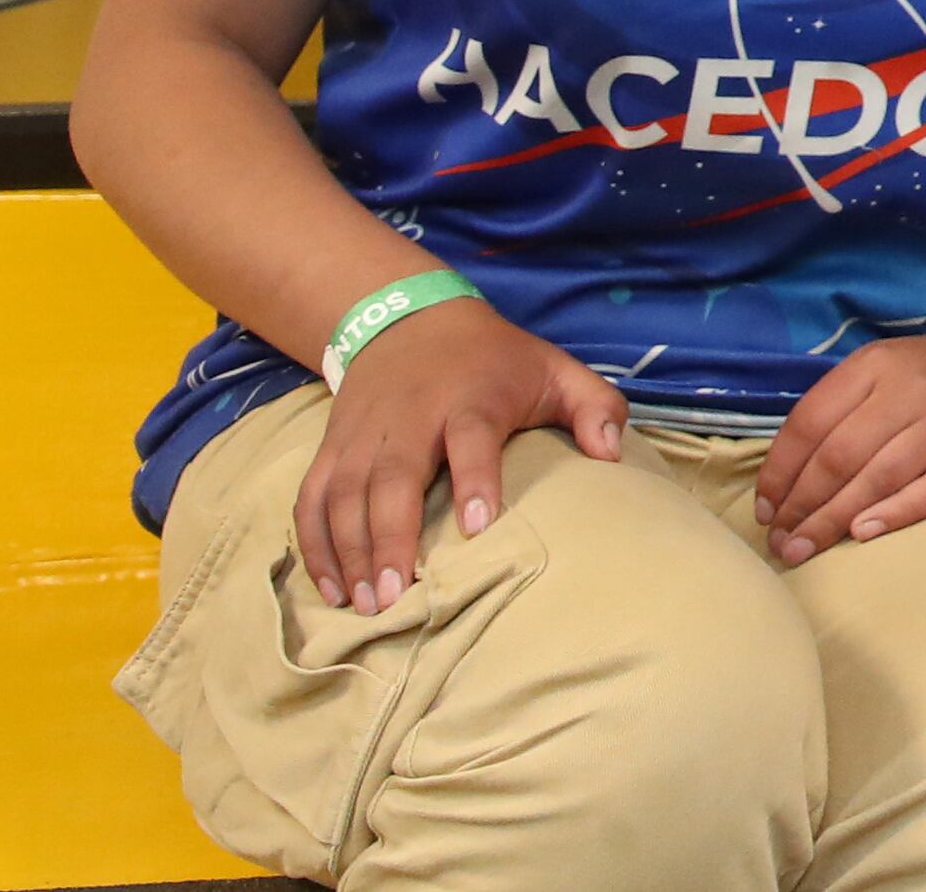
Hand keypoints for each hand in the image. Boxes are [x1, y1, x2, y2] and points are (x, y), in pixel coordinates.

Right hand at [293, 296, 627, 613]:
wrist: (410, 320)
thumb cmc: (495, 360)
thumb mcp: (555, 369)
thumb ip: (596, 406)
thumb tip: (614, 454)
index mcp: (471, 398)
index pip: (472, 436)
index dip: (475, 478)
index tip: (478, 527)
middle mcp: (411, 416)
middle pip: (393, 476)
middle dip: (390, 537)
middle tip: (397, 597)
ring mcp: (364, 433)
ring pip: (344, 493)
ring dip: (349, 551)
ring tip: (365, 605)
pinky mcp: (332, 446)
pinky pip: (311, 498)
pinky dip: (315, 543)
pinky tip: (331, 586)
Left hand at [752, 312, 925, 560]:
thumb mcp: (882, 368)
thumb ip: (838, 410)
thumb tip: (784, 477)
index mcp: (876, 364)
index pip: (811, 420)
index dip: (780, 470)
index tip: (765, 509)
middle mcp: (911, 389)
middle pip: (840, 455)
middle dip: (801, 505)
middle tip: (780, 543)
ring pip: (879, 477)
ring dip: (833, 519)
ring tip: (803, 548)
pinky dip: (895, 513)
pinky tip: (863, 534)